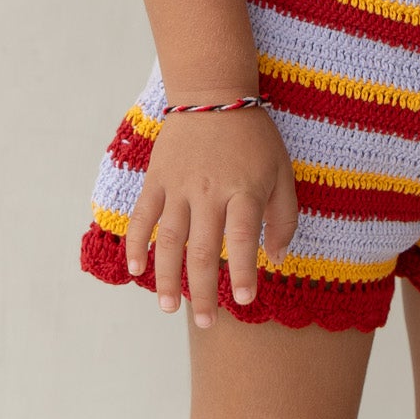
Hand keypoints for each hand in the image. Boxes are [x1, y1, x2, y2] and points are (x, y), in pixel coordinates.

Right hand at [124, 106, 301, 326]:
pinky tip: (135, 269)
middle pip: (202, 251)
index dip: (242, 273)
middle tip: (207, 323)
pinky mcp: (157, 180)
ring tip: (170, 308)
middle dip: (203, 292)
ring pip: (169, 240)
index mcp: (243, 191)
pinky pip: (143, 216)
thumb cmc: (254, 137)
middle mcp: (208, 192)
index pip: (241, 240)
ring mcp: (178, 187)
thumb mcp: (282, 172)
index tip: (244, 301)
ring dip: (168, 277)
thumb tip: (276, 259)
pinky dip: (137, 243)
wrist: (212, 94)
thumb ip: (284, 217)